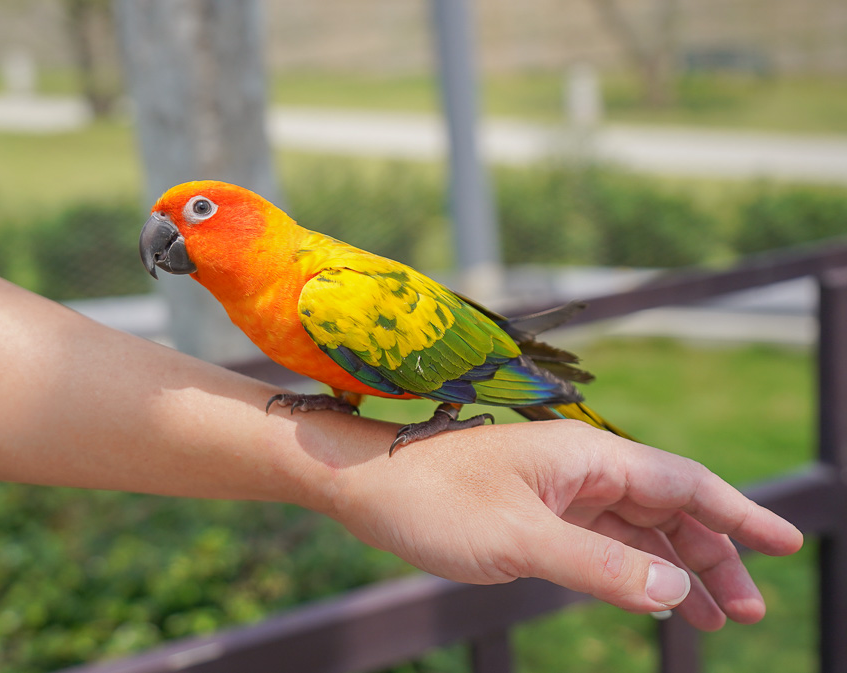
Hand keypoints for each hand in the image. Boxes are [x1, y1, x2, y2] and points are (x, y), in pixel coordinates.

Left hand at [327, 419, 803, 630]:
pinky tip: (653, 599)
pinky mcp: (539, 514)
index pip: (684, 482)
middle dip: (714, 556)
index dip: (738, 515)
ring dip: (678, 569)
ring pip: (639, 529)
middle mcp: (583, 468)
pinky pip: (604, 542)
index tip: (786, 544)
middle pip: (670, 508)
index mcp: (588, 456)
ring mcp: (561, 491)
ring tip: (716, 619)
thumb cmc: (434, 499)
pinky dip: (635, 571)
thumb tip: (675, 592)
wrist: (367, 485)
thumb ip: (599, 567)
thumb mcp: (519, 540)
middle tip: (747, 612)